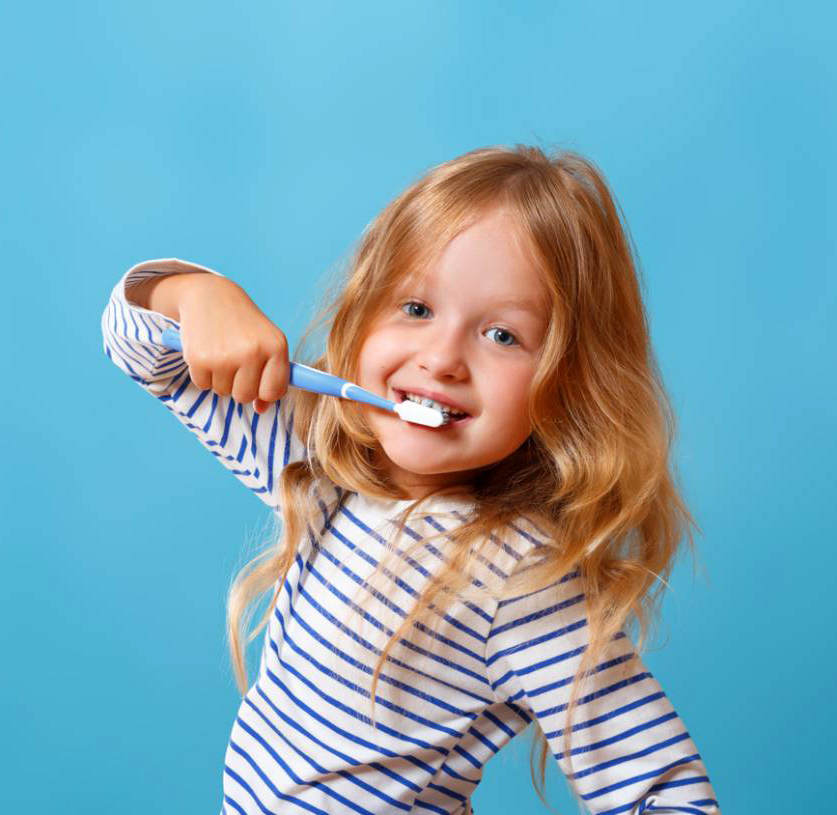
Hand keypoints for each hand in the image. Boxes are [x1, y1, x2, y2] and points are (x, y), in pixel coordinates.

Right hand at [177, 276, 289, 414]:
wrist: (212, 295)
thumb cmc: (245, 326)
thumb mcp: (268, 344)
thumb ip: (271, 378)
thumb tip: (260, 410)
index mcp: (276, 346)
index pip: (273, 392)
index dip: (264, 391)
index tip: (259, 380)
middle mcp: (252, 352)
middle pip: (246, 396)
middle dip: (240, 385)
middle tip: (236, 360)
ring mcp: (225, 356)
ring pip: (224, 392)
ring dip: (221, 378)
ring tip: (222, 352)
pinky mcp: (199, 359)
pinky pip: (204, 385)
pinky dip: (204, 374)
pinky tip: (207, 351)